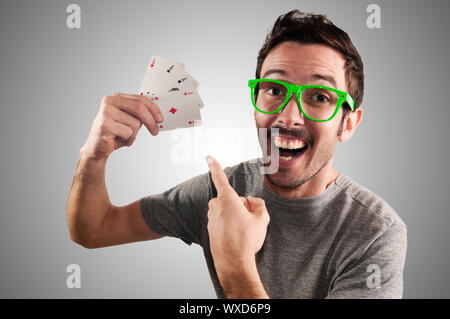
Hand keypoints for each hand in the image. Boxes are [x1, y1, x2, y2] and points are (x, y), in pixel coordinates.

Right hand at [80, 93, 163, 159]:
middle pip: (139, 108)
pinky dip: (128, 139)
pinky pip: (128, 132)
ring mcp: (106, 112)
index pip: (140, 98)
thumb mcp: (128, 120)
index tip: (160, 118)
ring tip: (124, 136)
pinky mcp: (105, 125)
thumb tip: (157, 114)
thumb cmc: (114, 133)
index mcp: (116, 97)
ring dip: (134, 134)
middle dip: (151, 122)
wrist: (97, 148)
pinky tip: (118, 139)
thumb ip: (139, 114)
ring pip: (135, 123)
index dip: (153, 109)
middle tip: (155, 131)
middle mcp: (110, 101)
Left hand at [206, 155, 269, 276]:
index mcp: (227, 199)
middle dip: (239, 205)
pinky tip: (237, 237)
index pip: (220, 178)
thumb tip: (250, 201)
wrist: (233, 263)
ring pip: (226, 211)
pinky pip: (222, 221)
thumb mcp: (262, 218)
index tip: (208, 157)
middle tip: (249, 219)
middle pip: (229, 199)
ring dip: (234, 216)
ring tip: (243, 231)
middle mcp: (215, 207)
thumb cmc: (247, 240)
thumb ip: (258, 204)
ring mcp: (211, 219)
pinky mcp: (210, 229)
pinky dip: (230, 226)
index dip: (215, 166)